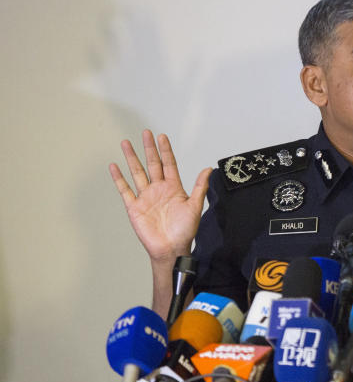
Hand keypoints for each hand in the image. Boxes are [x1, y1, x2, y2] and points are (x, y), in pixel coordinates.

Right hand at [109, 129, 211, 263]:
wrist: (171, 248)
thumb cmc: (185, 231)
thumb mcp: (195, 206)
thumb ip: (199, 187)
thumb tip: (208, 169)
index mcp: (173, 188)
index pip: (168, 164)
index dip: (165, 150)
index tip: (161, 136)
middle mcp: (158, 189)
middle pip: (152, 164)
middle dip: (148, 148)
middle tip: (145, 132)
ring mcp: (145, 197)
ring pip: (137, 173)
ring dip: (132, 158)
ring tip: (126, 143)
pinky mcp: (134, 207)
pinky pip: (125, 189)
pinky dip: (119, 178)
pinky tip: (114, 167)